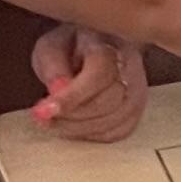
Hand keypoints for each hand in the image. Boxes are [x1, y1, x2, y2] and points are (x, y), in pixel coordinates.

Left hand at [28, 24, 148, 143]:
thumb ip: (53, 65)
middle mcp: (131, 69)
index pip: (97, 75)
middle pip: (106, 103)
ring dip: (77, 128)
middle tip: (42, 117)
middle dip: (70, 116)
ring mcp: (137, 92)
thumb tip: (58, 89)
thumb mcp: (52, 46)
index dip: (71, 97)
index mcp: (109, 47)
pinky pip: (117, 133)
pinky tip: (75, 127)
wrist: (99, 47)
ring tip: (54, 122)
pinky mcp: (136, 112)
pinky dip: (92, 135)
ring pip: (112, 122)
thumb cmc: (72, 48)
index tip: (43, 111)